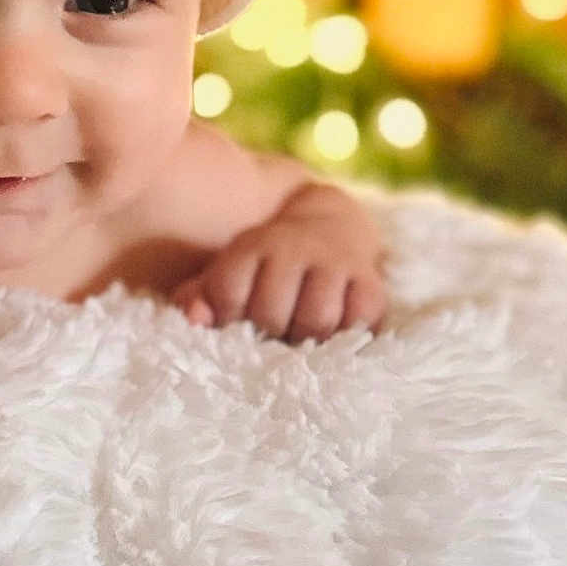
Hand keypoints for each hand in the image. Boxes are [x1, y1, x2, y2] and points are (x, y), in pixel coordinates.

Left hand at [169, 186, 385, 343]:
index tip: (233, 322)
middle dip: (267, 333)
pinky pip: (360, 322)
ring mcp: (335, 263)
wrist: (331, 226)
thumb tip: (195, 319)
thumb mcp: (230, 271)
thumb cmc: (268, 267)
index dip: (225, 318)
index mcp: (253, 245)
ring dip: (306, 339)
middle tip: (271, 333)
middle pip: (271, 313)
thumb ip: (200, 296)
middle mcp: (294, 248)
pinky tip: (334, 330)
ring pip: (317, 321)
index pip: (227, 291)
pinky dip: (346, 334)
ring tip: (301, 335)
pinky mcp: (371, 282)